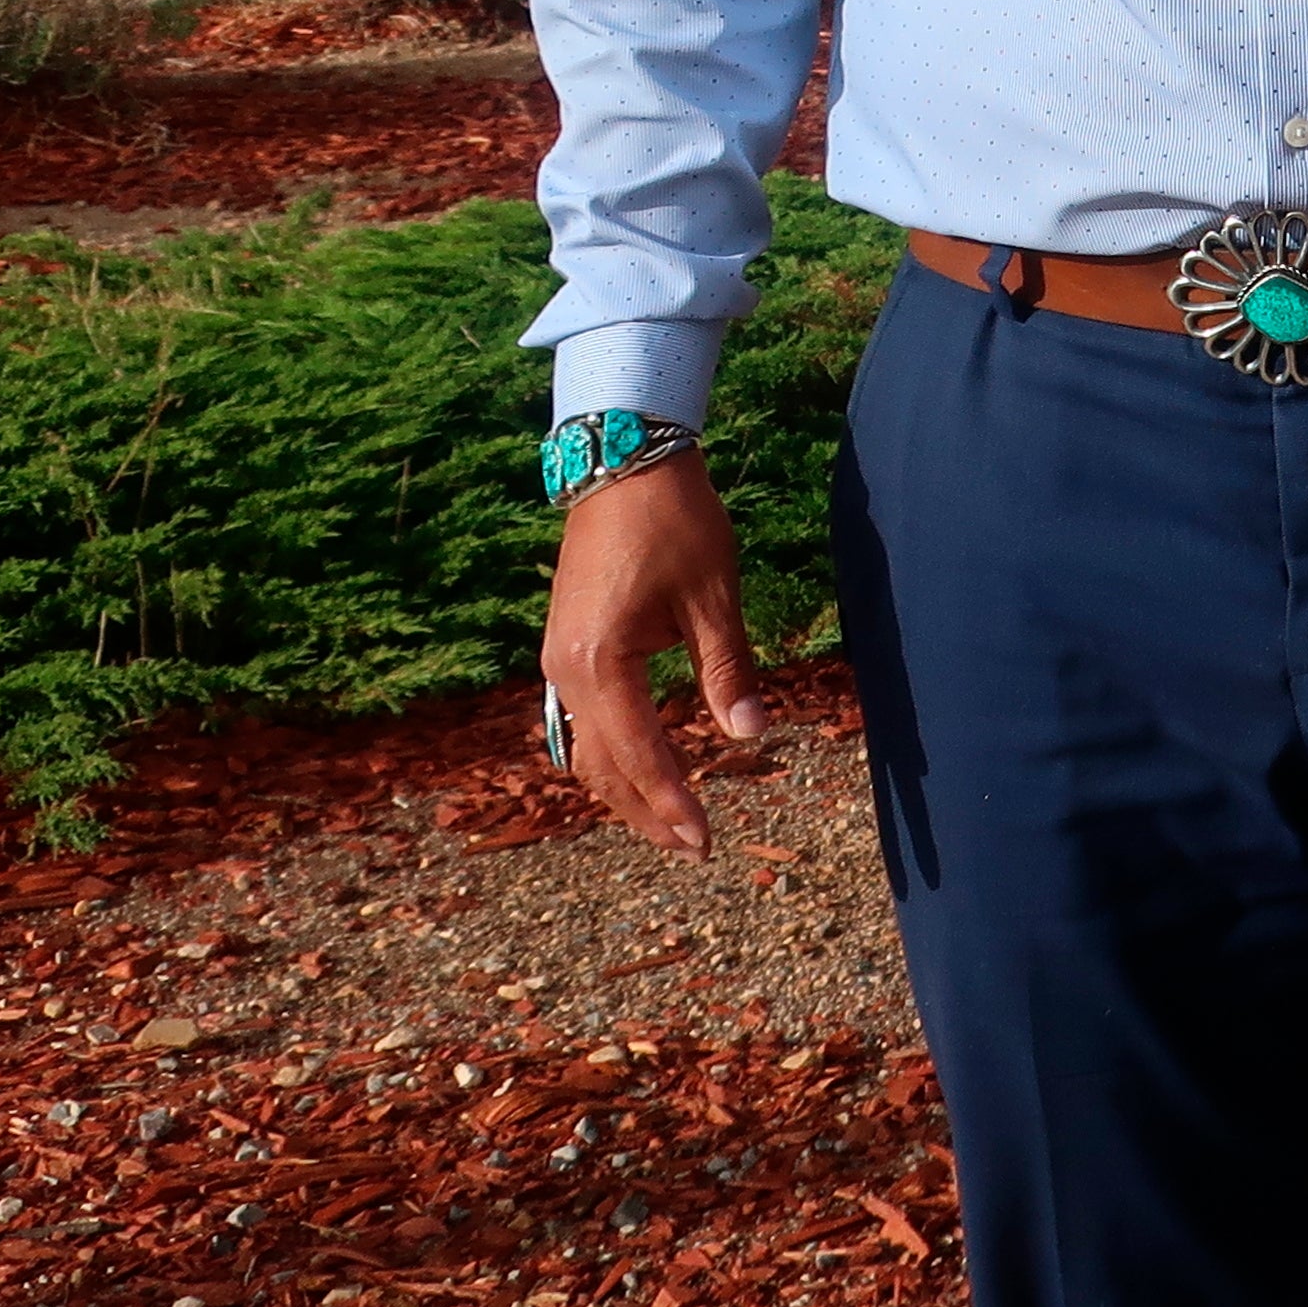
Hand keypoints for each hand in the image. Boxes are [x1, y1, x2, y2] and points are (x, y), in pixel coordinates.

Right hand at [541, 459, 768, 854]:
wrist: (622, 460)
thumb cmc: (675, 522)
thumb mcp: (714, 596)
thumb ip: (728, 670)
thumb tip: (750, 733)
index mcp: (600, 662)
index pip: (640, 754)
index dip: (672, 800)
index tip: (703, 840)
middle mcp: (565, 670)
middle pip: (602, 766)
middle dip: (646, 810)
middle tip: (692, 846)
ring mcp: (557, 659)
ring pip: (586, 748)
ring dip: (625, 788)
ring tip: (669, 819)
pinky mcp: (563, 646)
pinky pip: (581, 720)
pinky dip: (612, 753)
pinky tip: (643, 765)